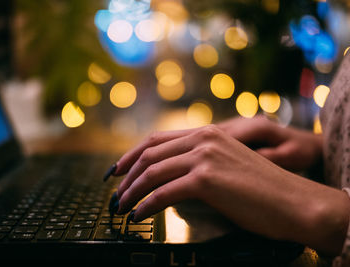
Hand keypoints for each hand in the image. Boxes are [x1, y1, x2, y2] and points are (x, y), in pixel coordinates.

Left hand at [112, 124, 349, 254]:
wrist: (294, 201)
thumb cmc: (262, 189)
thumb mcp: (227, 164)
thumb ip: (199, 162)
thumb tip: (169, 175)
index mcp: (207, 133)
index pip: (156, 139)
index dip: (131, 154)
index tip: (117, 169)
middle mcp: (203, 138)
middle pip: (150, 154)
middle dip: (127, 176)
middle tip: (115, 193)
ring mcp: (205, 156)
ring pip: (153, 172)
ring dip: (132, 191)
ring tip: (122, 206)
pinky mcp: (207, 179)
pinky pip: (164, 192)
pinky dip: (146, 205)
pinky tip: (138, 215)